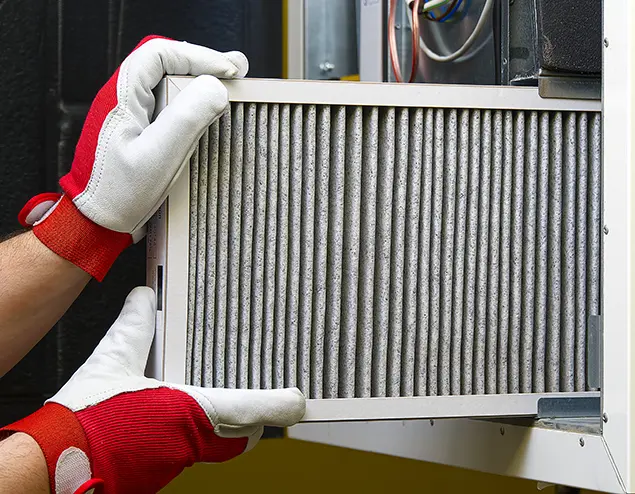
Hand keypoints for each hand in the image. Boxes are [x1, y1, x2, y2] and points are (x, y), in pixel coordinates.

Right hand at [1, 287, 305, 493]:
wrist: (53, 465)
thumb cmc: (85, 421)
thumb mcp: (112, 361)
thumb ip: (135, 328)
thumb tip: (144, 297)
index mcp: (189, 413)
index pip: (248, 409)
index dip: (277, 405)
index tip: (298, 400)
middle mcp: (189, 443)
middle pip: (239, 436)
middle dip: (251, 418)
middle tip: (256, 397)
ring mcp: (175, 461)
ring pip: (216, 447)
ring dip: (220, 426)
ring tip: (211, 400)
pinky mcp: (159, 469)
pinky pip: (189, 452)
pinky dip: (191, 434)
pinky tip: (171, 417)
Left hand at [18, 35, 247, 280]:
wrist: (95, 222)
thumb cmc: (117, 195)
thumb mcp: (158, 157)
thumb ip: (187, 119)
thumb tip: (216, 89)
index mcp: (122, 96)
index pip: (162, 54)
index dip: (199, 56)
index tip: (229, 70)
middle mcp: (123, 99)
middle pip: (166, 64)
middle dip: (203, 65)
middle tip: (235, 74)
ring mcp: (130, 115)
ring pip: (167, 84)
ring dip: (198, 85)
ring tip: (226, 91)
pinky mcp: (139, 132)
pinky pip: (166, 106)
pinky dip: (190, 105)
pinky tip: (206, 115)